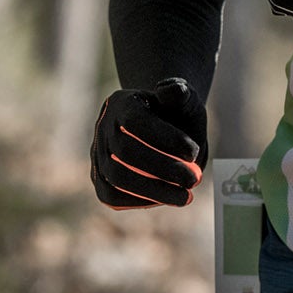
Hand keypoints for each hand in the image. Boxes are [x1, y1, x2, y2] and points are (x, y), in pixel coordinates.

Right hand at [90, 77, 209, 208]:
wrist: (164, 125)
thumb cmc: (176, 111)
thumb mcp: (184, 96)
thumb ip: (179, 92)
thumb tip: (169, 90)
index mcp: (120, 102)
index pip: (135, 121)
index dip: (164, 138)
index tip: (194, 152)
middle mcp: (103, 127)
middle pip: (124, 152)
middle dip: (162, 168)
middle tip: (194, 180)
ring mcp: (97, 154)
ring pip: (116, 178)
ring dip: (154, 191)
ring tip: (186, 197)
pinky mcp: (100, 178)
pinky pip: (111, 195)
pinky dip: (138, 201)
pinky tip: (167, 200)